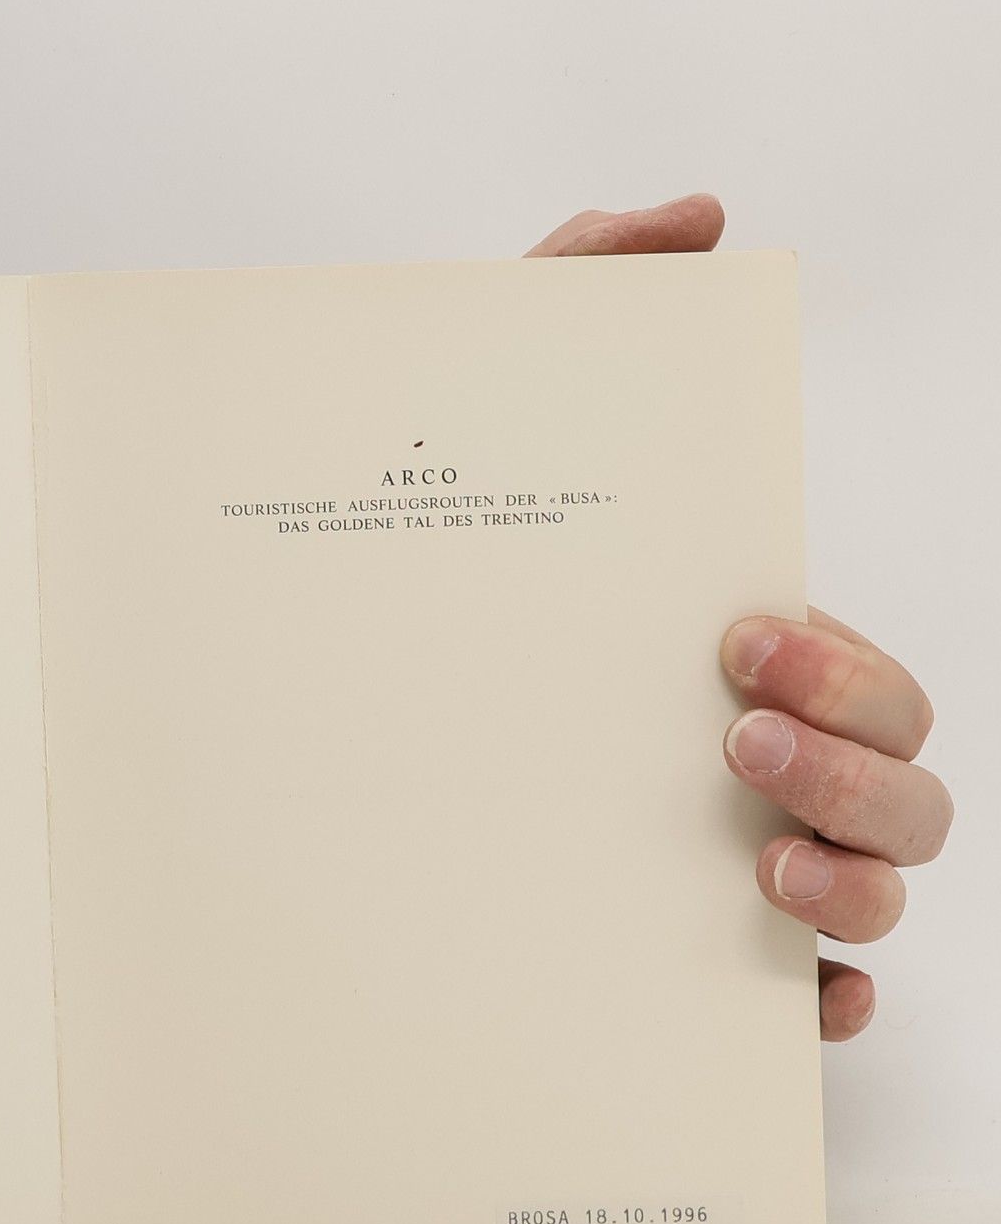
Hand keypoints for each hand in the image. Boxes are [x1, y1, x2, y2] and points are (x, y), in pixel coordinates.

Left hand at [527, 194, 953, 1036]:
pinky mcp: (688, 963)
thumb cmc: (446, 566)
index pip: (874, 676)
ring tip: (751, 861)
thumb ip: (580, 289)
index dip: (845, 665)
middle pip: (906, 790)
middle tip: (726, 733)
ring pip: (877, 898)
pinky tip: (781, 995)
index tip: (730, 638)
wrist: (318, 691)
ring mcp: (732, 870)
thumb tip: (693, 216)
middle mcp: (759, 773)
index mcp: (746, 671)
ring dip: (851, 887)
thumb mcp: (494, 417)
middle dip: (852, 763)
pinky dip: (814, 1007)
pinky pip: (796, 1006)